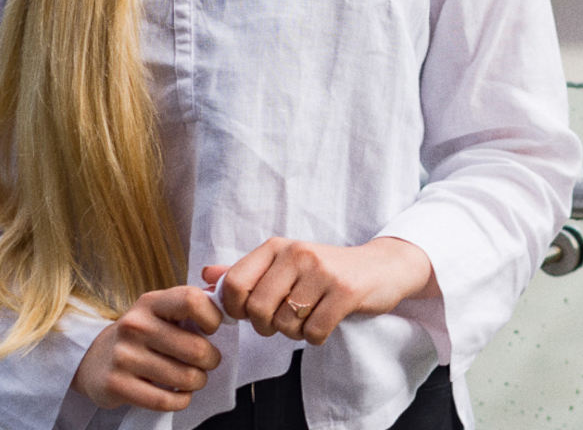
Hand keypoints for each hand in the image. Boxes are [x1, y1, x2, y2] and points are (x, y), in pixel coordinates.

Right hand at [72, 286, 221, 411]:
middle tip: (208, 362)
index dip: (212, 317)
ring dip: (198, 381)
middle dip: (211, 359)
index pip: (192, 300)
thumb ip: (189, 305)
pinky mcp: (117, 385)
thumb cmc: (141, 333)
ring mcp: (125, 356)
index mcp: (151, 302)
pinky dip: (181, 400)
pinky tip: (181, 395)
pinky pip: (164, 400)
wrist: (95, 359)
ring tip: (194, 378)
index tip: (211, 329)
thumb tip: (226, 303)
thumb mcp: (159, 310)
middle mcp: (136, 325)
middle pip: (195, 347)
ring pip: (184, 377)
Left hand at [202, 237, 436, 346]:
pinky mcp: (345, 291)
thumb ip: (244, 271)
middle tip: (282, 320)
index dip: (236, 309)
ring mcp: (322, 271)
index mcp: (276, 246)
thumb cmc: (323, 269)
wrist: (377, 267)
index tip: (251, 313)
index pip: (234, 284)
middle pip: (258, 309)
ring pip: (286, 324)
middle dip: (267, 326)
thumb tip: (205, 275)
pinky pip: (314, 332)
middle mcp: (296, 253)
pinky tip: (324, 320)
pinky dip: (315, 336)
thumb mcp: (282, 263)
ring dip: (294, 332)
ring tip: (307, 316)